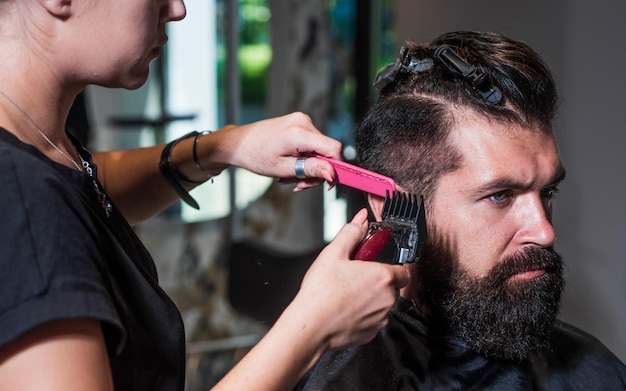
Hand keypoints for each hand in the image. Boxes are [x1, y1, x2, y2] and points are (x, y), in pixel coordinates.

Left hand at [217, 112, 341, 190]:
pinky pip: (311, 144)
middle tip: (299, 184)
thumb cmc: (255, 155)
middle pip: (327, 151)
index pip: (333, 148)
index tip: (327, 183)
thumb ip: (310, 169)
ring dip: (308, 167)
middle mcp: (303, 122)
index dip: (335, 168)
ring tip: (290, 175)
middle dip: (316, 171)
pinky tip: (291, 164)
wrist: (238, 143)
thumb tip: (332, 174)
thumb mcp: (283, 168)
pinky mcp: (298, 124)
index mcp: (299, 132)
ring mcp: (301, 121)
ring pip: (319, 149)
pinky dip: (304, 158)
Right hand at [285, 209, 409, 350]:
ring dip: (371, 298)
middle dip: (378, 281)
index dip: (393, 265)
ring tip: (346, 293)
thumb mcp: (333, 253)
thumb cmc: (321, 293)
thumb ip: (351, 233)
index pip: (405, 270)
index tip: (377, 264)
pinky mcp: (371, 333)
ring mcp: (381, 318)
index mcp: (383, 277)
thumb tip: (361, 219)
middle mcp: (388, 299)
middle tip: (356, 276)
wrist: (310, 326)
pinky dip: (363, 314)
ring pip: (383, 304)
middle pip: (393, 286)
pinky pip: (373, 320)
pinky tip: (345, 308)